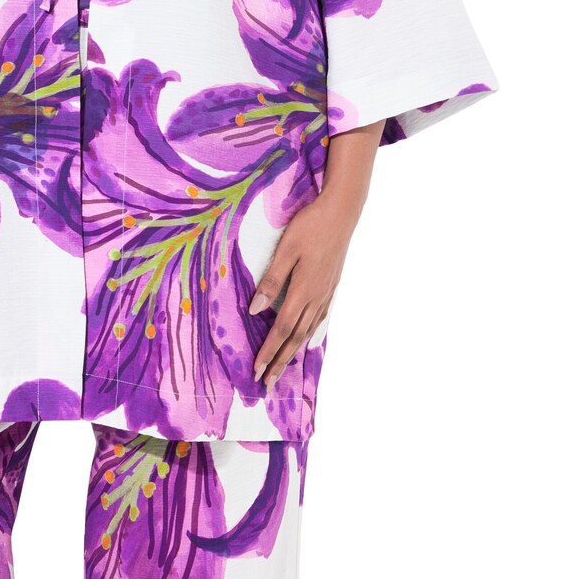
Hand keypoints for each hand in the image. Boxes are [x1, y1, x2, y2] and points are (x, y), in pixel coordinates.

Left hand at [248, 192, 357, 392]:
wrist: (341, 213)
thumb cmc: (310, 227)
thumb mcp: (286, 249)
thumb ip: (271, 280)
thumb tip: (256, 309)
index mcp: (303, 290)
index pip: (281, 329)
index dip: (268, 351)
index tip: (257, 370)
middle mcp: (316, 297)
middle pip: (295, 337)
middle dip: (279, 361)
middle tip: (267, 383)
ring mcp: (326, 293)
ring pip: (307, 331)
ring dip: (293, 352)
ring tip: (282, 368)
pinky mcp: (331, 286)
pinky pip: (318, 319)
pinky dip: (308, 335)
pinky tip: (305, 338)